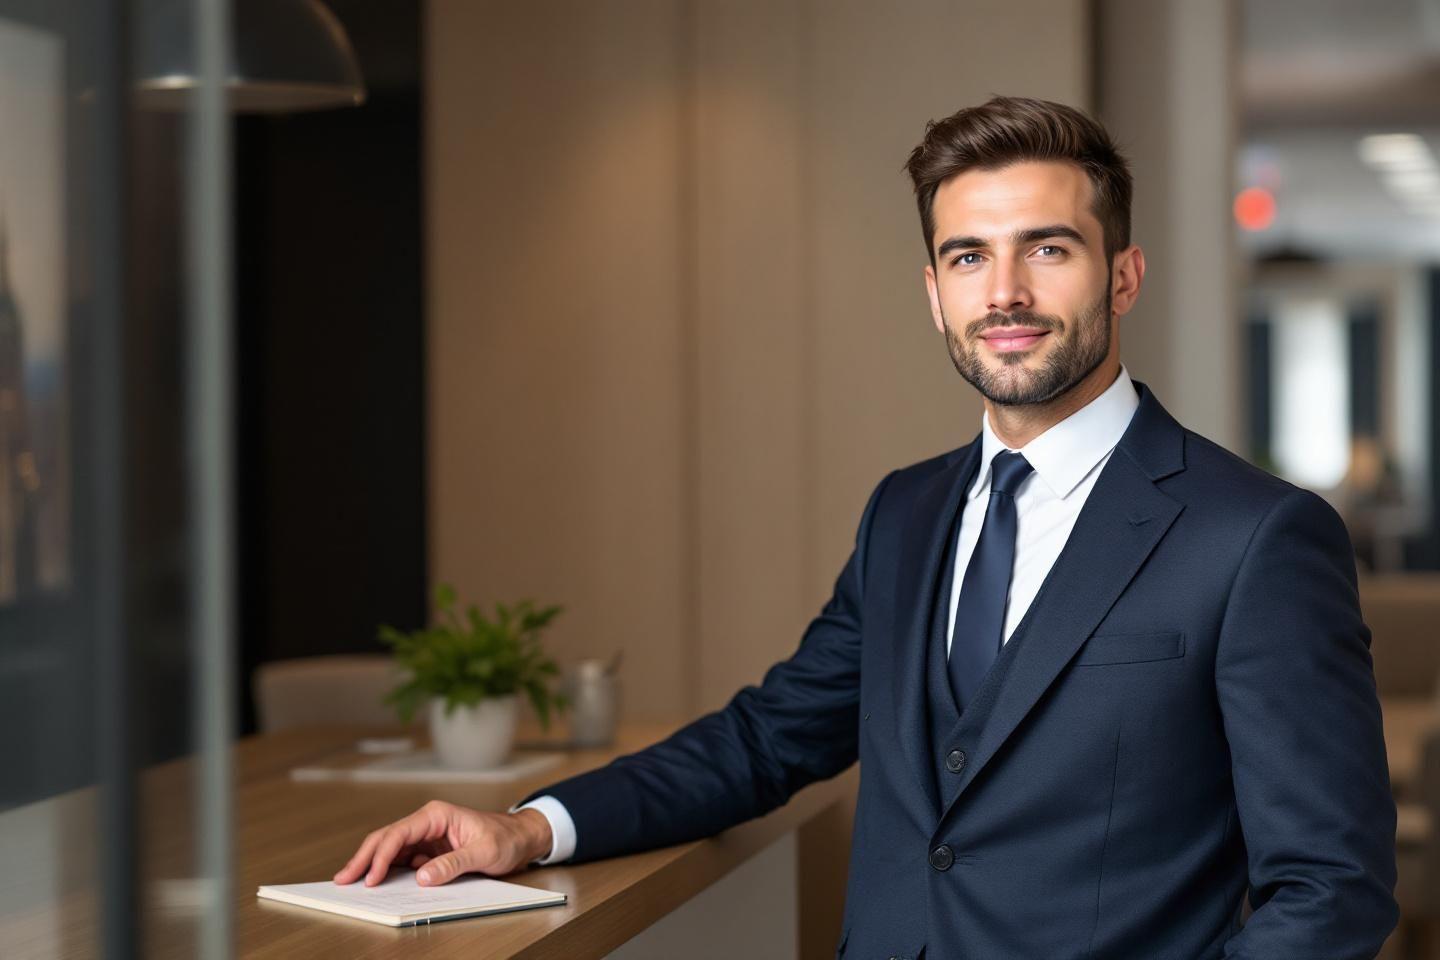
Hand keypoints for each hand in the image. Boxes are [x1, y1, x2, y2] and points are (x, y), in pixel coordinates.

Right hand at [333, 800, 553, 886]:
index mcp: (437, 814)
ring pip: (391, 849)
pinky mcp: (430, 850)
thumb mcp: (484, 852)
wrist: (520, 837)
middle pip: (387, 838)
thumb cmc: (505, 838)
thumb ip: (453, 864)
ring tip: (351, 882)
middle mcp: (428, 822)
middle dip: (364, 858)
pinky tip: (376, 883)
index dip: (381, 856)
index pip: (400, 833)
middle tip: (343, 878)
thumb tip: (423, 877)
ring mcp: (427, 836)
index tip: (370, 877)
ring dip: (371, 864)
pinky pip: (403, 860)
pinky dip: (387, 870)